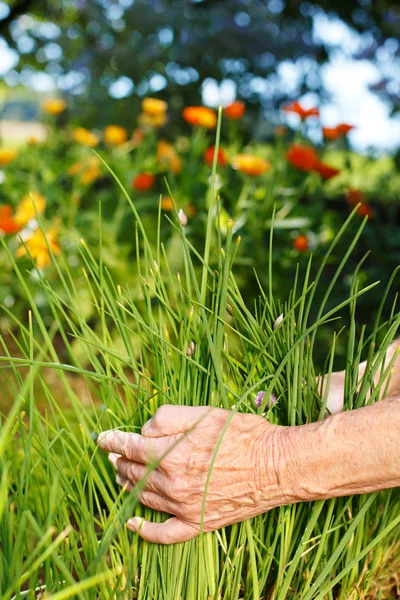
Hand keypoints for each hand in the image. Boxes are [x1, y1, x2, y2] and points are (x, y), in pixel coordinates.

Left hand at [97, 405, 285, 543]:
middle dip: (120, 461)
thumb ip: (168, 417)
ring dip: (128, 485)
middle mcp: (172, 483)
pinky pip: (163, 532)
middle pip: (133, 472)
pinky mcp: (197, 523)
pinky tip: (133, 523)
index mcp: (171, 454)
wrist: (276, 465)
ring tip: (121, 476)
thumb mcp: (204, 413)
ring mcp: (183, 507)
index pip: (130, 447)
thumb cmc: (243, 434)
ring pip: (143, 498)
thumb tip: (144, 429)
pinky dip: (144, 530)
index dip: (113, 441)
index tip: (102, 439)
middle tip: (114, 455)